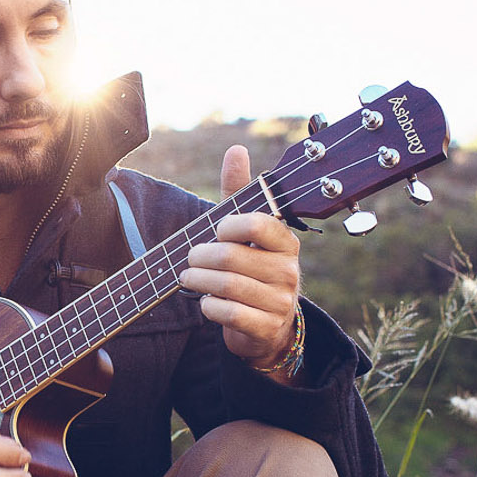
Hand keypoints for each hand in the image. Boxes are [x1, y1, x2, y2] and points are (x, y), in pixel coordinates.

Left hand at [178, 144, 302, 375]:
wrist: (267, 325)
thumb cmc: (251, 267)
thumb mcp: (247, 231)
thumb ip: (240, 193)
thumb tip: (236, 149)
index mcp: (286, 241)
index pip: (257, 223)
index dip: (228, 225)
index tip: (216, 231)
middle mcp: (289, 270)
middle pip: (232, 256)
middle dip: (201, 256)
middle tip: (189, 258)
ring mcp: (280, 301)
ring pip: (229, 285)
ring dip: (198, 280)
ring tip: (187, 277)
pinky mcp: (267, 328)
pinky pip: (230, 314)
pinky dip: (209, 307)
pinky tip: (204, 302)